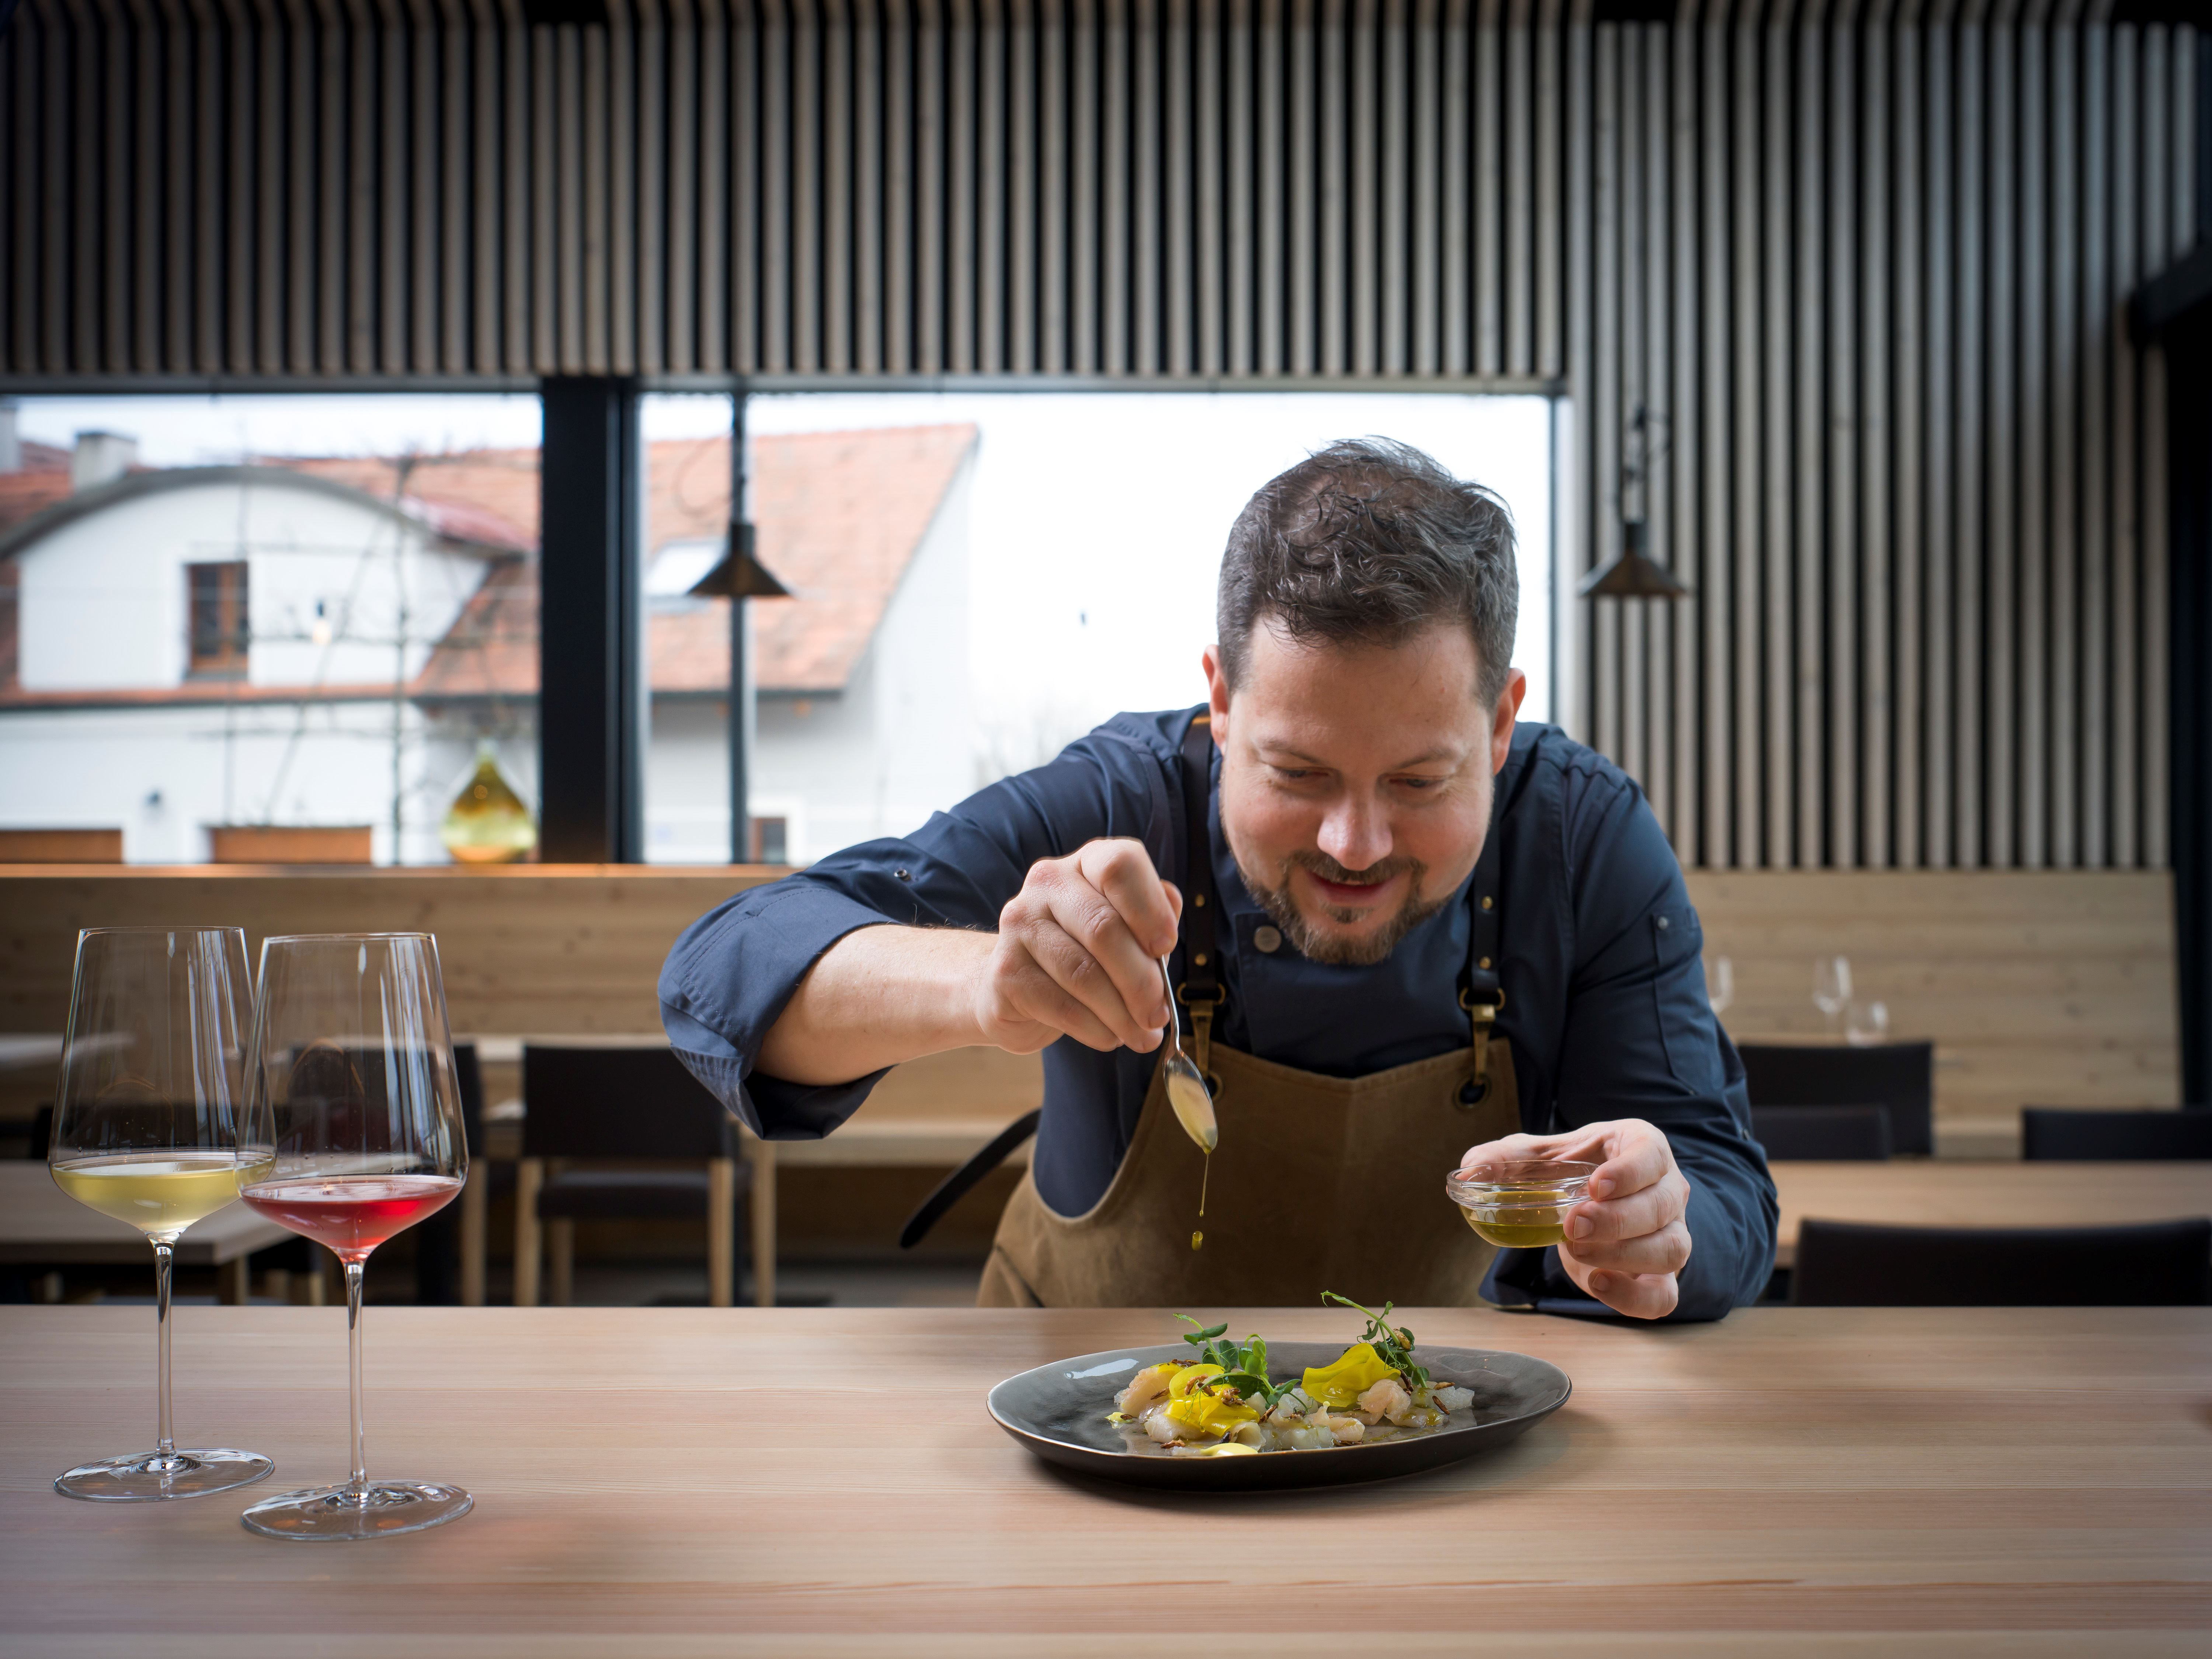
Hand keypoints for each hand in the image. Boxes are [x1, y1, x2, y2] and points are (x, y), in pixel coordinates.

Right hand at [976, 838, 1182, 1056]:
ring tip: (1142, 1036)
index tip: (1166, 948)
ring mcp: (1020, 925)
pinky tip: (1110, 1037)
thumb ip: (1153, 917)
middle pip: (1104, 928)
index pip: (1120, 866)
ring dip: (1122, 1014)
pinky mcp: (1006, 972)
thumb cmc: (1084, 952)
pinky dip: (1096, 1029)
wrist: (1014, 984)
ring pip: (1084, 974)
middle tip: (1158, 1016)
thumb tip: (1170, 914)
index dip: (1150, 908)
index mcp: (1086, 864)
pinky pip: (1062, 1006)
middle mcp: (1047, 883)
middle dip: (1142, 982)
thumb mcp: (1124, 929)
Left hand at [1458, 1120, 1691, 1318]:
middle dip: (1618, 1219)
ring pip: (1670, 1250)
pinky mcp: (1660, 1277)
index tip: (1596, 1185)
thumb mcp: (1541, 1158)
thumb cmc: (1574, 1170)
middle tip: (1573, 1226)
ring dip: (1625, 1255)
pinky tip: (1596, 1282)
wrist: (1592, 1204)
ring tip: (1575, 1250)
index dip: (1629, 1171)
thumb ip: (1506, 1159)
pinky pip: (1662, 1296)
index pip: (1651, 1155)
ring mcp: (1670, 1235)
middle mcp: (1667, 1191)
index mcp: (1642, 1149)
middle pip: (1662, 1206)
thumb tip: (1468, 1171)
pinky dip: (1632, 1297)